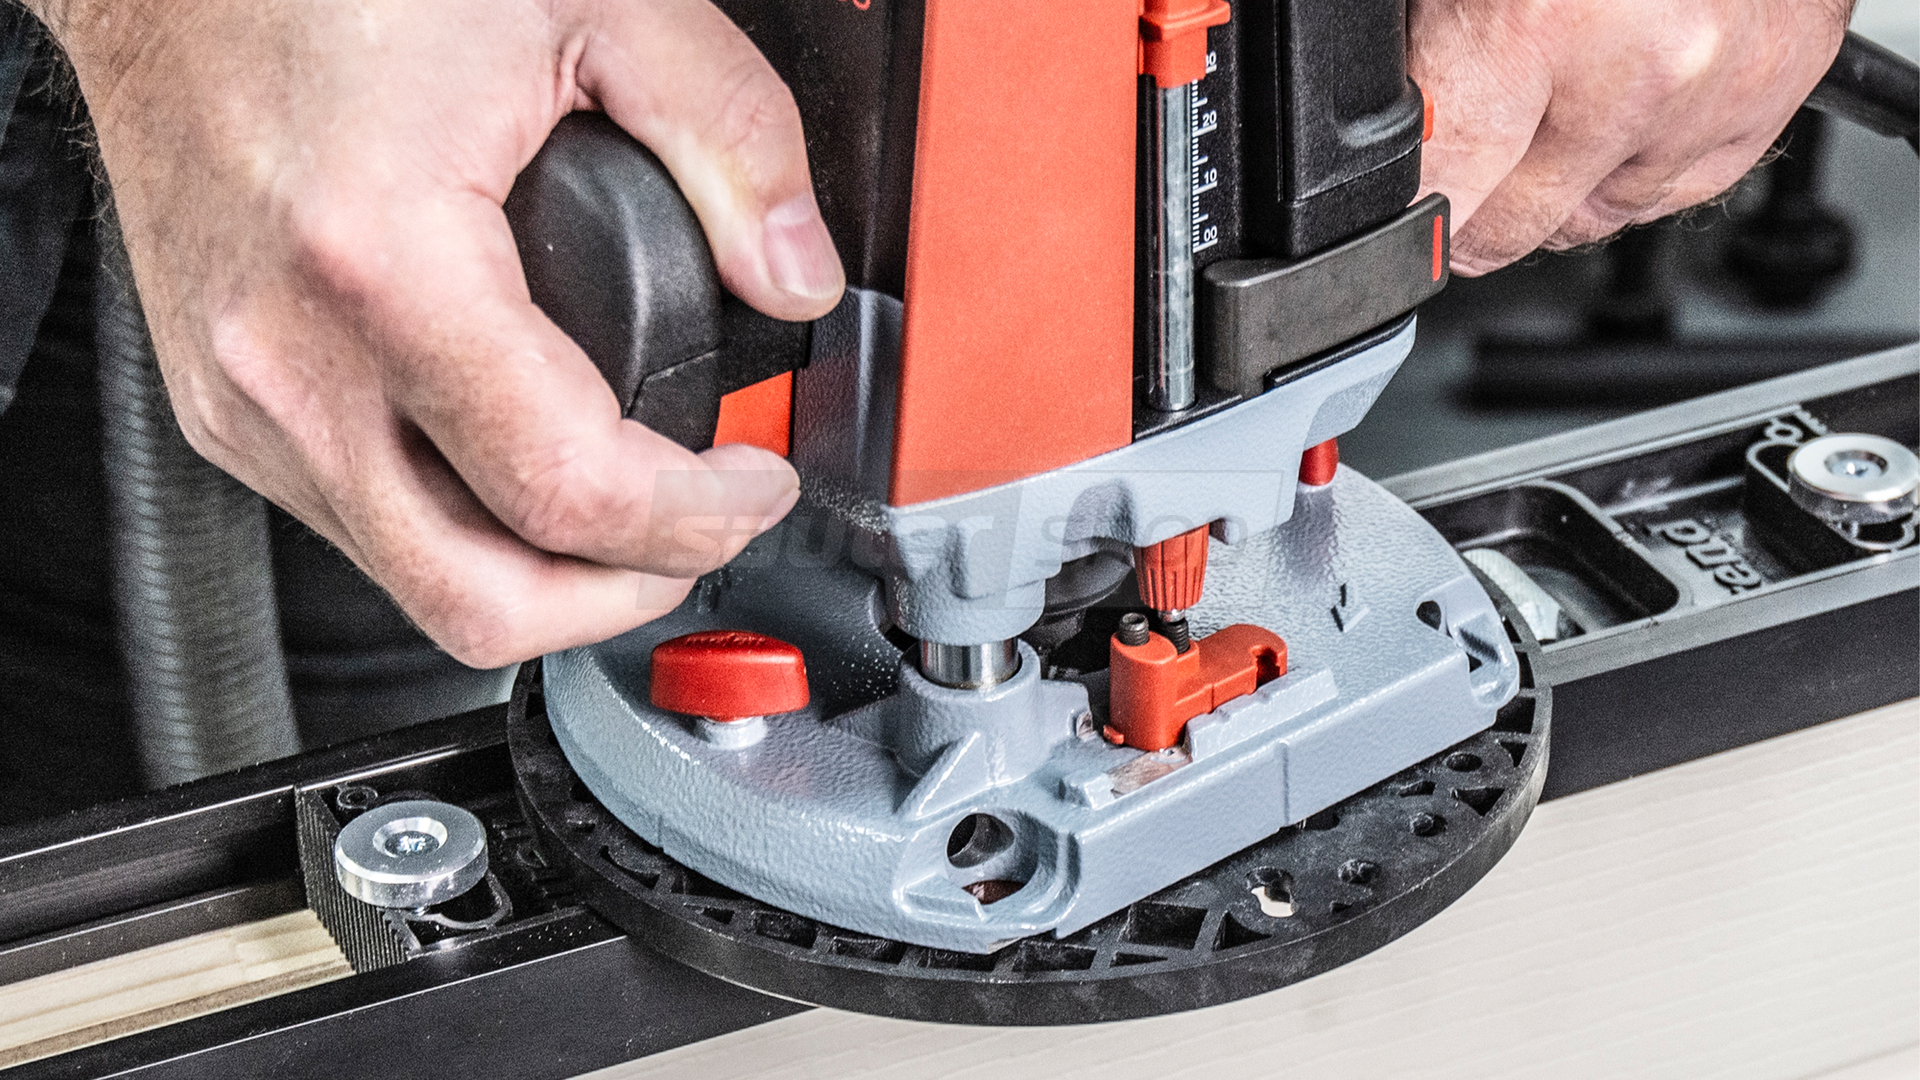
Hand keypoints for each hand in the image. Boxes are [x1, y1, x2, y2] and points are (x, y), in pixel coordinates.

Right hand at [35, 0, 844, 665]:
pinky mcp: (220, 404)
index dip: (696, 521)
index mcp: (382, 265)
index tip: (757, 487)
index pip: (566, 491)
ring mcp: (240, 399)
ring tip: (632, 510)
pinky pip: (360, 527)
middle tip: (704, 533)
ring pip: (415, 581)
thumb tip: (796, 272)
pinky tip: (524, 468)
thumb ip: (727, 134)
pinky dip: (462, 529)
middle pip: (479, 598)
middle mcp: (290, 362)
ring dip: (544, 574)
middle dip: (622, 594)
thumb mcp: (589, 5)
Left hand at [1411, 0, 1852, 274]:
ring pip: (1593, 218)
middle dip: (1476, 203)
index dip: (1412, 208)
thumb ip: (1432, 47)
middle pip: (1516, 224)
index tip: (1406, 210)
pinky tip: (1623, 108)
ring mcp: (1711, 93)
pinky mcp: (1769, 97)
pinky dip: (1635, 163)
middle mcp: (1634, 71)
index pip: (1445, 187)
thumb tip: (1399, 128)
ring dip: (1560, 185)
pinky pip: (1671, 191)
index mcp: (1536, 24)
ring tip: (1557, 108)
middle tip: (1469, 160)